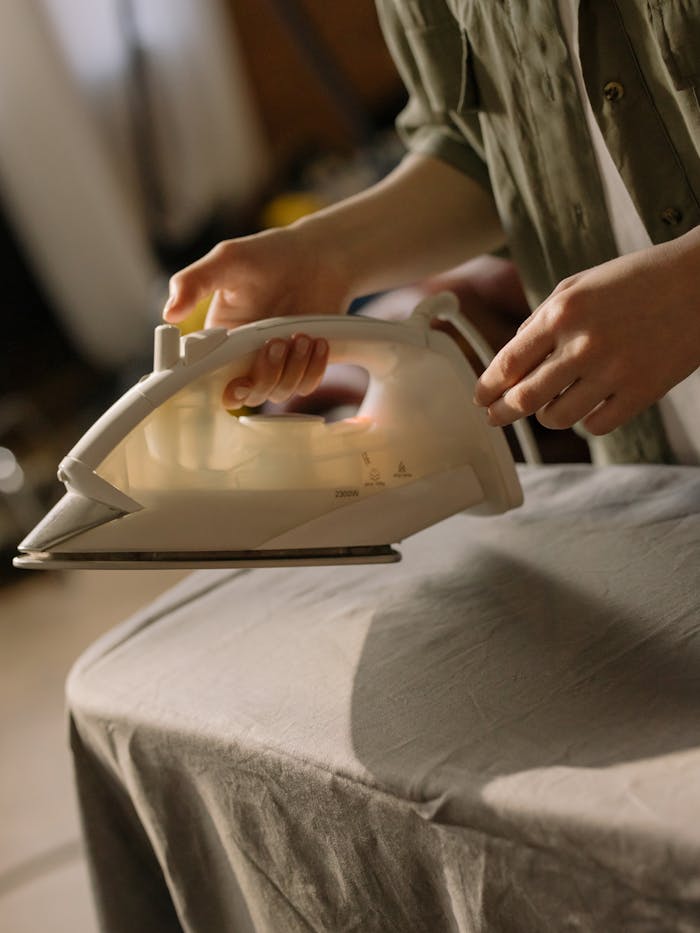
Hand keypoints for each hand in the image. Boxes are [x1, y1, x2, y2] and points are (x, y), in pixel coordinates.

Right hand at [162, 224, 350, 406]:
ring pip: (277, 392)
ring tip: (301, 336)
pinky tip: (317, 342)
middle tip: (275, 342)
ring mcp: (274, 363)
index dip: (213, 386)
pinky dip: (313, 369)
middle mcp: (244, 355)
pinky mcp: (303, 364)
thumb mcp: (227, 261)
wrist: (318, 255)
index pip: (204, 376)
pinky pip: (305, 385)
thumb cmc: (268, 255)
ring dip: (291, 370)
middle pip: (246, 393)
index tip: (230, 378)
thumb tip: (169, 314)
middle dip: (262, 375)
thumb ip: (195, 282)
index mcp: (218, 337)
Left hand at [473, 230, 699, 434]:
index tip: (480, 399)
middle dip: (502, 412)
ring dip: (548, 415)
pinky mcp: (642, 392)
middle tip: (495, 418)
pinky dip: (586, 421)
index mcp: (562, 313)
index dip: (488, 387)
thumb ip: (540, 321)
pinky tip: (589, 406)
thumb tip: (510, 360)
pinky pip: (596, 426)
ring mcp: (614, 371)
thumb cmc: (636, 280)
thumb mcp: (579, 285)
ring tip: (551, 405)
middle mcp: (583, 344)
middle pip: (525, 398)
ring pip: (558, 417)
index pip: (508, 363)